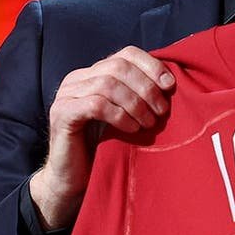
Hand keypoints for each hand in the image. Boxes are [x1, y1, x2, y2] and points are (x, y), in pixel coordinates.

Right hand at [29, 46, 174, 228]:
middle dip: (147, 87)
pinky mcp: (62, 113)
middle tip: (162, 110)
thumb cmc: (104, 148)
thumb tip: (171, 83)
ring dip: (136, 103)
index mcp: (93, 73)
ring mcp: (66, 94)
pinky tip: (132, 129)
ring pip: (108, 84)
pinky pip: (96, 104)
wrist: (73, 181)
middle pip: (118, 66)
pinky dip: (120, 115)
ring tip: (149, 123)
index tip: (171, 85)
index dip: (151, 66)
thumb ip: (138, 95)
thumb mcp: (125, 115)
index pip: (126, 53)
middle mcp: (77, 78)